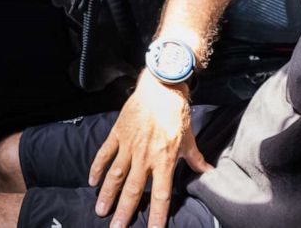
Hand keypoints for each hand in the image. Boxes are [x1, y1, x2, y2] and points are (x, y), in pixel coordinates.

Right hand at [88, 73, 211, 227]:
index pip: (160, 194)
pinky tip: (91, 180)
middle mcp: (145, 156)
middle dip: (124, 211)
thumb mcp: (189, 139)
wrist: (161, 87)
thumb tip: (209, 172)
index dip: (156, 214)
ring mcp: (129, 145)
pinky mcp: (118, 133)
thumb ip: (196, 159)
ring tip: (100, 210)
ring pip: (115, 175)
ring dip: (107, 194)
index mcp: (164, 160)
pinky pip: (105, 153)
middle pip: (133, 189)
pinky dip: (97, 167)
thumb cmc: (177, 113)